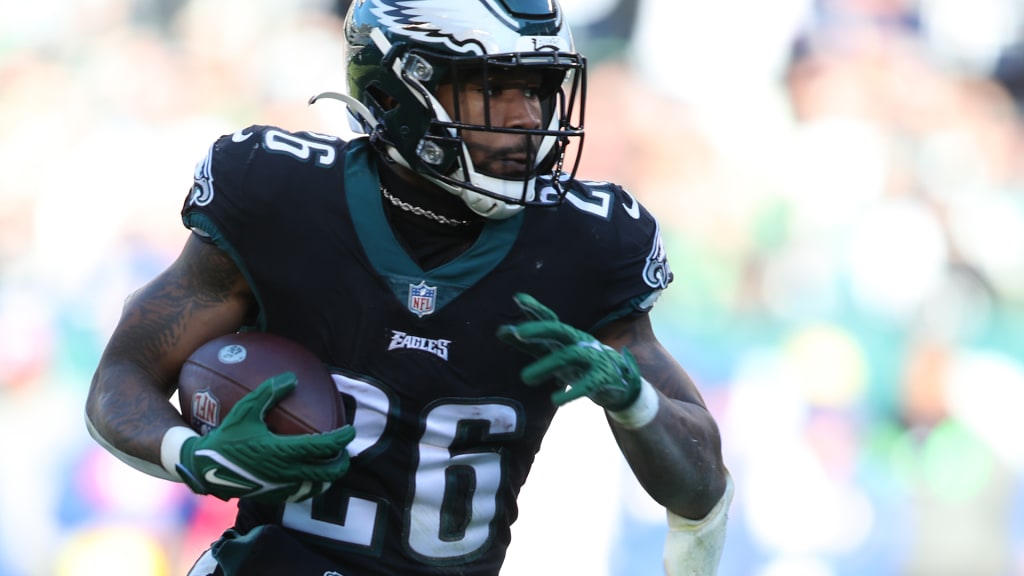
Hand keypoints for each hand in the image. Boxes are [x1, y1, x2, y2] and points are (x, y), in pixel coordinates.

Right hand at [176, 372, 354, 502]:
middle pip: (327, 472)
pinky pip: (301, 494)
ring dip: (328, 476)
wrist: (204, 469)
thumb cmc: (225, 436)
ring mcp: (280, 488)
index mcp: (281, 451)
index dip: (340, 439)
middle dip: (342, 462)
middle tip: (345, 450)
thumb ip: (269, 393)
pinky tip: (310, 475)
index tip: (350, 430)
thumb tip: (291, 378)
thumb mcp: (245, 410)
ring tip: (331, 463)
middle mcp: (285, 473)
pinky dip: (312, 485)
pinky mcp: (273, 497)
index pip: (321, 446)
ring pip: (316, 486)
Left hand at [496, 293, 641, 410]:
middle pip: (560, 330)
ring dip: (547, 365)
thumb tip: (500, 331)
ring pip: (570, 356)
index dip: (535, 309)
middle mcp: (579, 342)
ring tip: (525, 378)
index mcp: (566, 336)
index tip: (517, 298)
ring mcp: (592, 358)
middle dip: (540, 329)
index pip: (550, 319)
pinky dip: (572, 392)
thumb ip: (528, 344)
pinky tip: (555, 400)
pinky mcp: (602, 377)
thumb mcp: (553, 353)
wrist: (619, 382)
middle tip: (519, 333)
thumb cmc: (579, 364)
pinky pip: (588, 383)